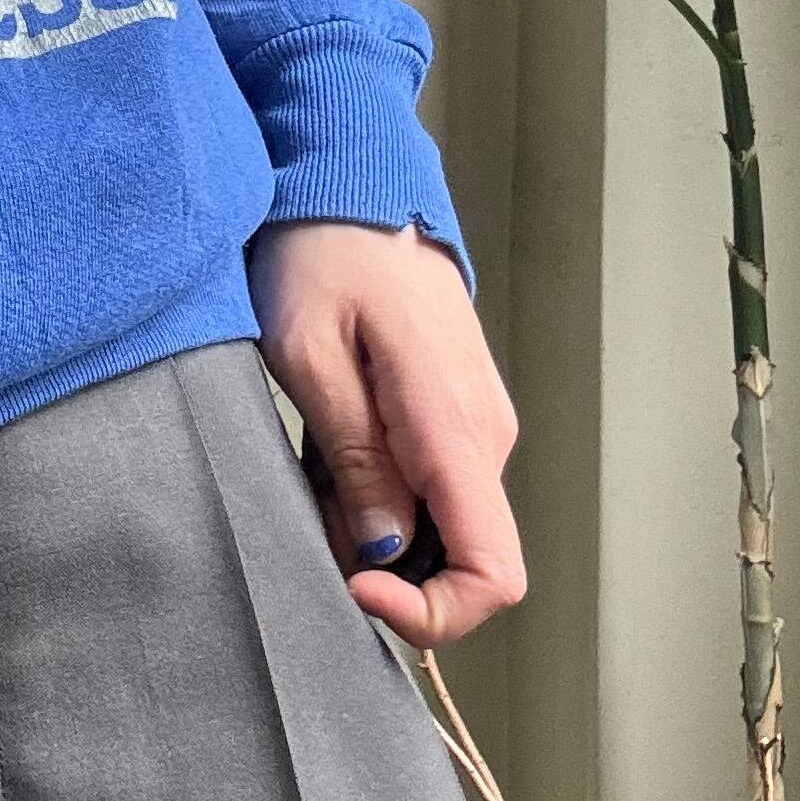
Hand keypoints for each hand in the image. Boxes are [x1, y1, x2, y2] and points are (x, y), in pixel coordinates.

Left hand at [249, 218, 522, 646]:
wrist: (355, 189)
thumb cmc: (323, 258)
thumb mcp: (311, 356)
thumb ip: (353, 460)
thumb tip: (386, 551)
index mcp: (454, 428)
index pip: (493, 571)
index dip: (429, 611)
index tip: (352, 582)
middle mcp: (484, 438)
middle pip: (458, 560)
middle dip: (380, 565)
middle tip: (306, 508)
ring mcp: (476, 427)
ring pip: (437, 527)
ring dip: (369, 525)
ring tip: (308, 461)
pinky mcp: (456, 418)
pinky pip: (428, 489)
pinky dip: (374, 493)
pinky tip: (327, 447)